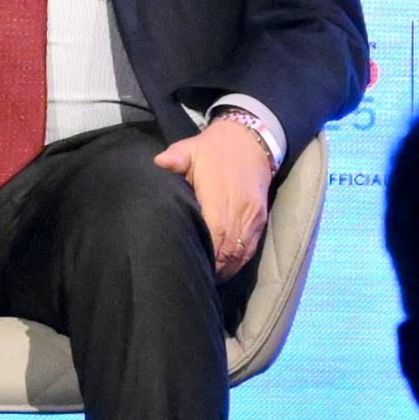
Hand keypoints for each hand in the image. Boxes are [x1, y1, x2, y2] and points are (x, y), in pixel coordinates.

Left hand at [158, 111, 275, 272]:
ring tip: (208, 279)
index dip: (207, 255)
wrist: (251, 140)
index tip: (192, 264)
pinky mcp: (260, 220)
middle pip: (228, 251)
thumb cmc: (214, 149)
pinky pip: (250, 249)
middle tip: (195, 278)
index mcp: (221, 196)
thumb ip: (175, 158)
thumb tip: (158, 163)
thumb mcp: (191, 148)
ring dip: (225, 269)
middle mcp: (240, 210)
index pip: (216, 234)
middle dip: (214, 268)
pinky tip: (224, 269)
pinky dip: (237, 262)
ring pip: (241, 254)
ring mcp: (252, 218)